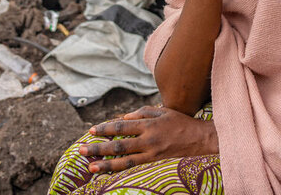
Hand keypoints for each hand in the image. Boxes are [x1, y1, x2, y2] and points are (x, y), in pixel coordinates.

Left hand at [79, 106, 218, 172]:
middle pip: (119, 145)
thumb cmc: (180, 122)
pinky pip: (134, 165)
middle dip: (99, 148)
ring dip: (105, 163)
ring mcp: (151, 152)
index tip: (91, 131)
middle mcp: (148, 140)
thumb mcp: (162, 111)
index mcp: (149, 124)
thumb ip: (142, 113)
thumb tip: (123, 118)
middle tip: (81, 150)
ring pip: (124, 160)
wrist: (199, 139)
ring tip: (90, 166)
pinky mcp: (154, 161)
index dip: (106, 129)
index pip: (122, 126)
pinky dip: (119, 167)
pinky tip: (108, 169)